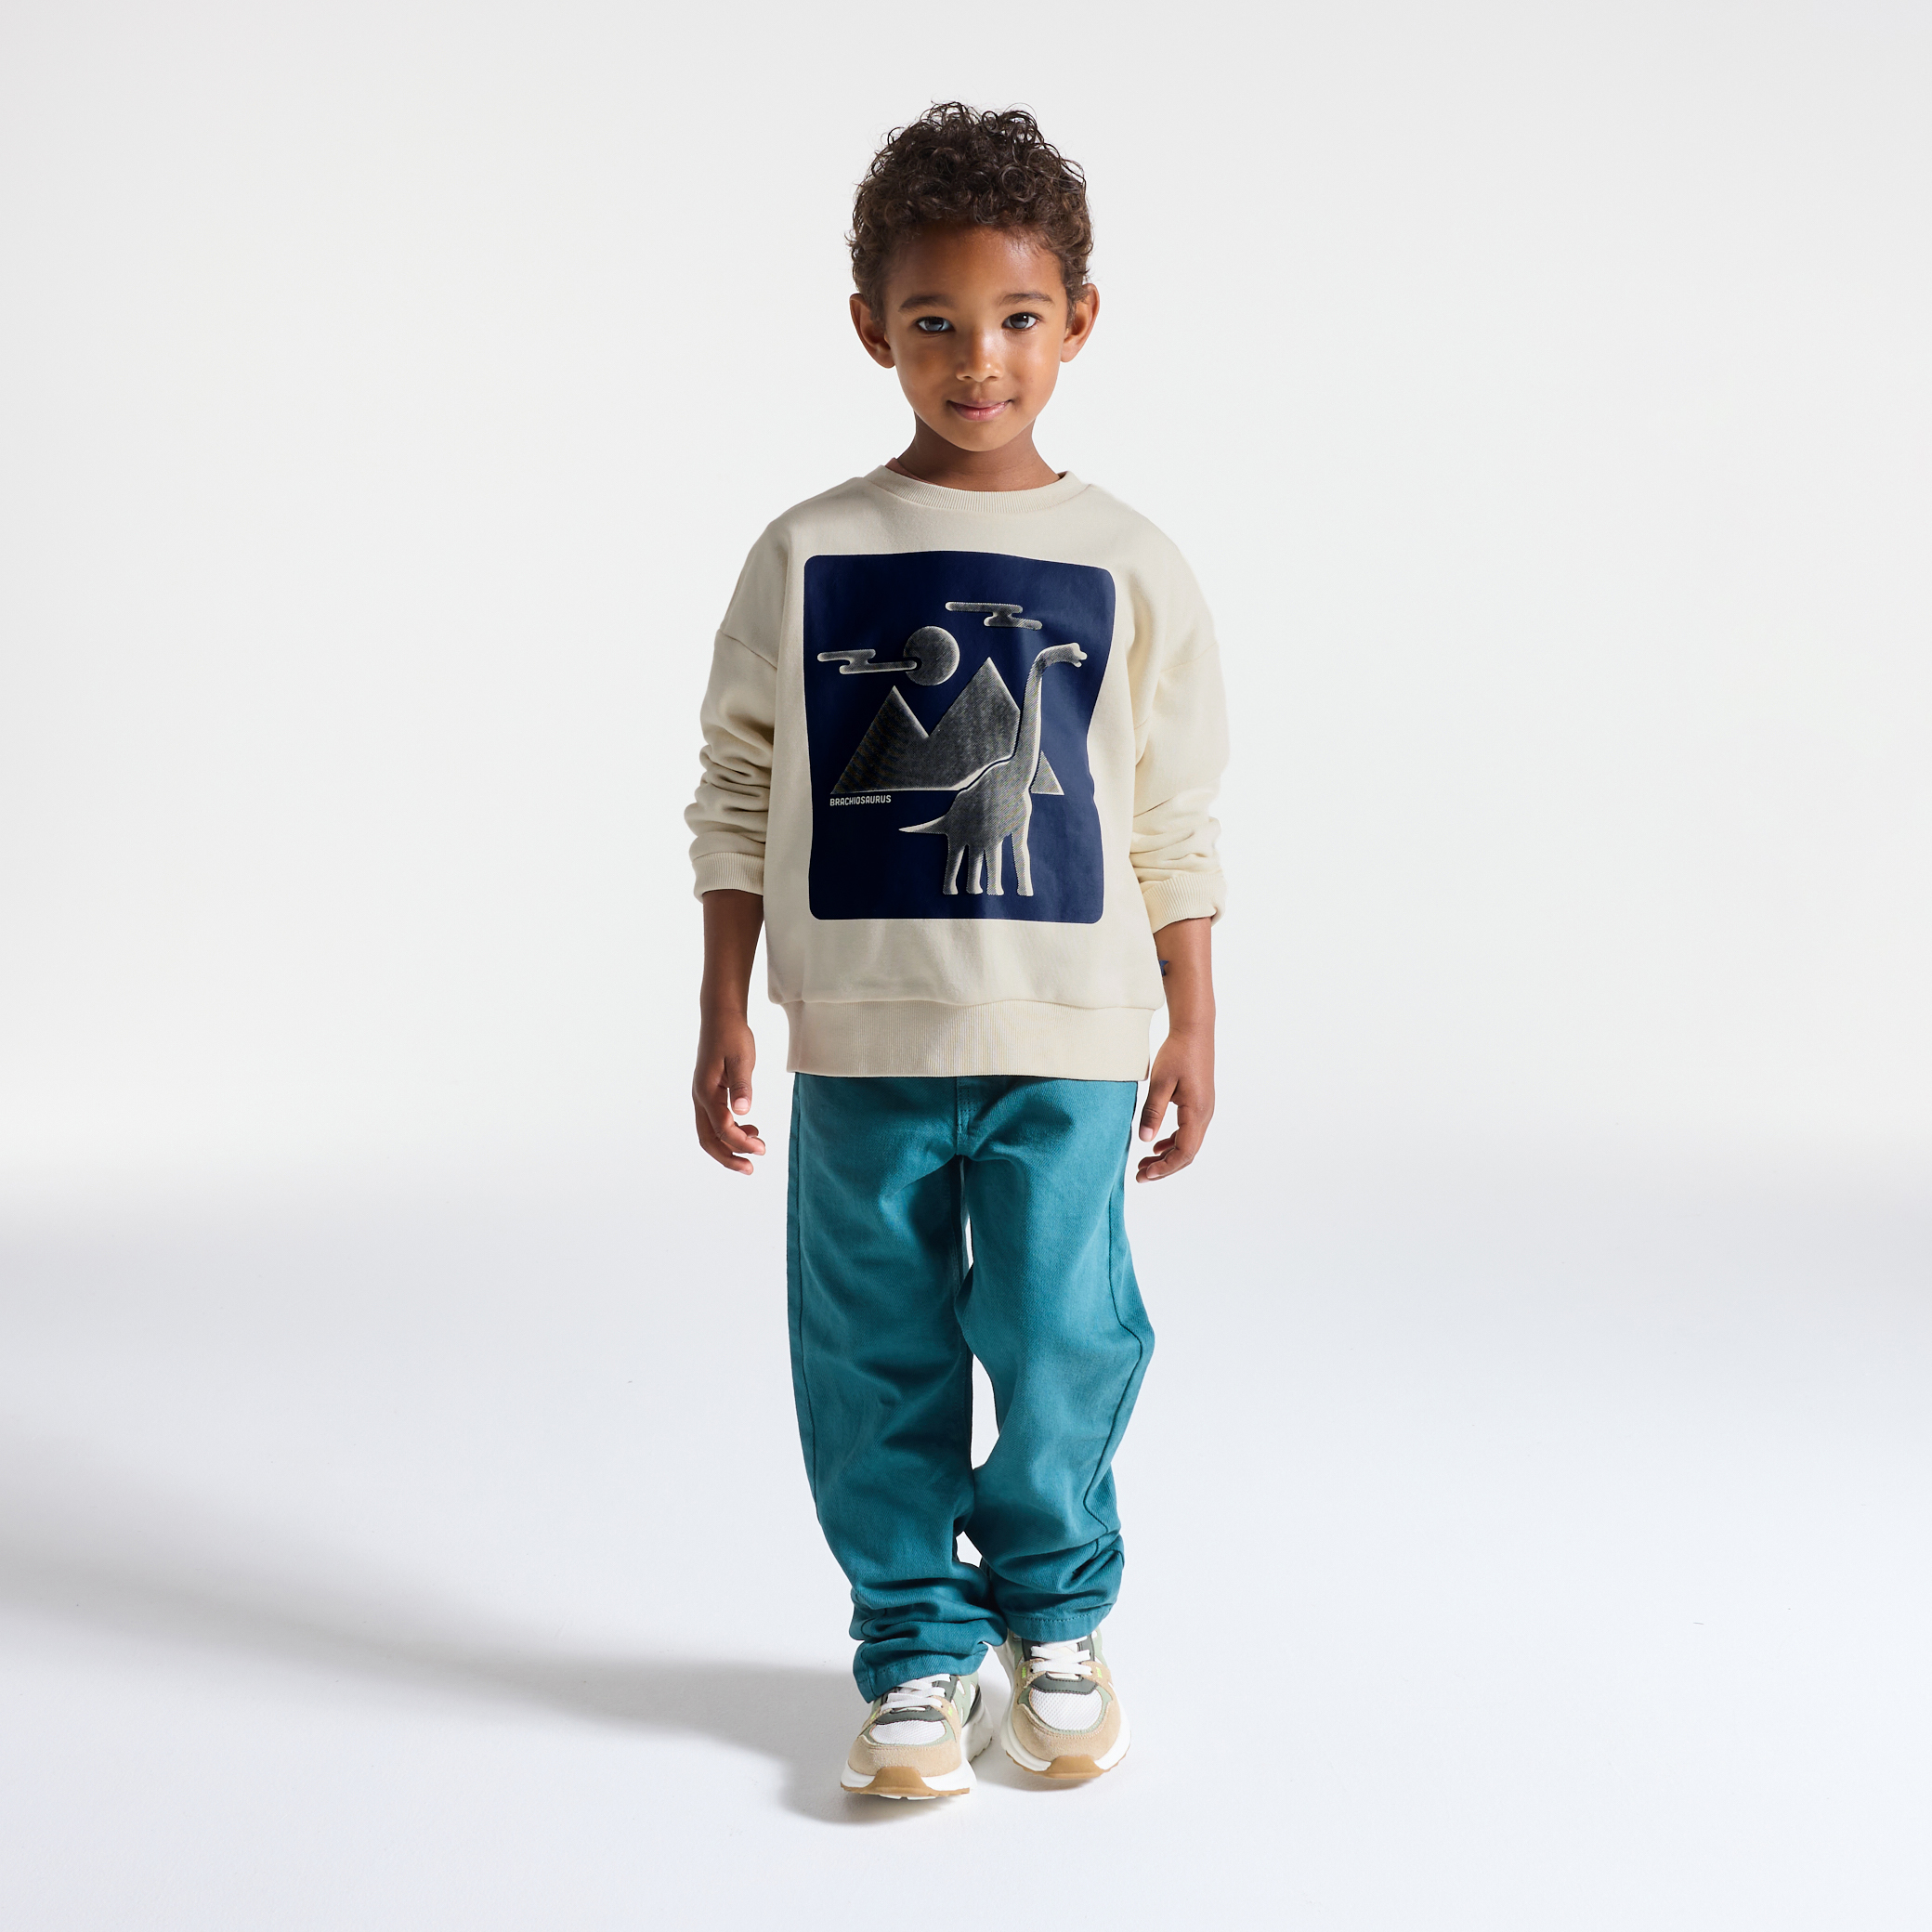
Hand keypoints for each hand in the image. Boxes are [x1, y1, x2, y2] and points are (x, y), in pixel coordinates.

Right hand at [692, 1011, 765, 1173]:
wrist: (720, 1017)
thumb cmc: (732, 1035)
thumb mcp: (741, 1059)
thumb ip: (742, 1086)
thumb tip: (744, 1113)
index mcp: (706, 1091)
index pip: (722, 1128)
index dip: (741, 1143)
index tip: (762, 1150)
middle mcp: (700, 1097)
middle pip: (708, 1139)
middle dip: (728, 1157)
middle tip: (751, 1169)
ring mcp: (702, 1096)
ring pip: (709, 1132)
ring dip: (730, 1145)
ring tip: (757, 1146)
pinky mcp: (708, 1093)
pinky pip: (714, 1121)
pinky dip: (730, 1131)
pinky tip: (749, 1129)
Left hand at [1136, 1026, 1213, 1181]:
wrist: (1194, 1031)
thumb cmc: (1177, 1054)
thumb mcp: (1161, 1083)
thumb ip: (1153, 1113)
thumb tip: (1145, 1141)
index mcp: (1197, 1113)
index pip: (1184, 1152)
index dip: (1165, 1168)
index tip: (1144, 1175)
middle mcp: (1204, 1115)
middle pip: (1187, 1153)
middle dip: (1164, 1168)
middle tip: (1140, 1175)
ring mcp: (1203, 1110)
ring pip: (1187, 1144)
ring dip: (1167, 1156)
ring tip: (1144, 1164)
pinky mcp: (1198, 1104)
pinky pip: (1188, 1132)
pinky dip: (1172, 1142)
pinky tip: (1156, 1145)